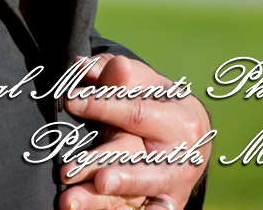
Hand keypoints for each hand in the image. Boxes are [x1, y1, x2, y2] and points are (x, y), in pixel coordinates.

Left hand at [57, 54, 211, 209]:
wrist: (192, 137)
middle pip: (139, 162)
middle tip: (70, 170)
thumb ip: (115, 74)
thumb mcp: (144, 82)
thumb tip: (82, 66)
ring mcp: (175, 186)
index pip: (135, 112)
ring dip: (103, 201)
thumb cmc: (158, 101)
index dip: (102, 105)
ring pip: (138, 194)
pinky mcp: (168, 206)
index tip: (70, 100)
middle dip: (105, 165)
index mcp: (180, 119)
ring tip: (71, 201)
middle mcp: (181, 156)